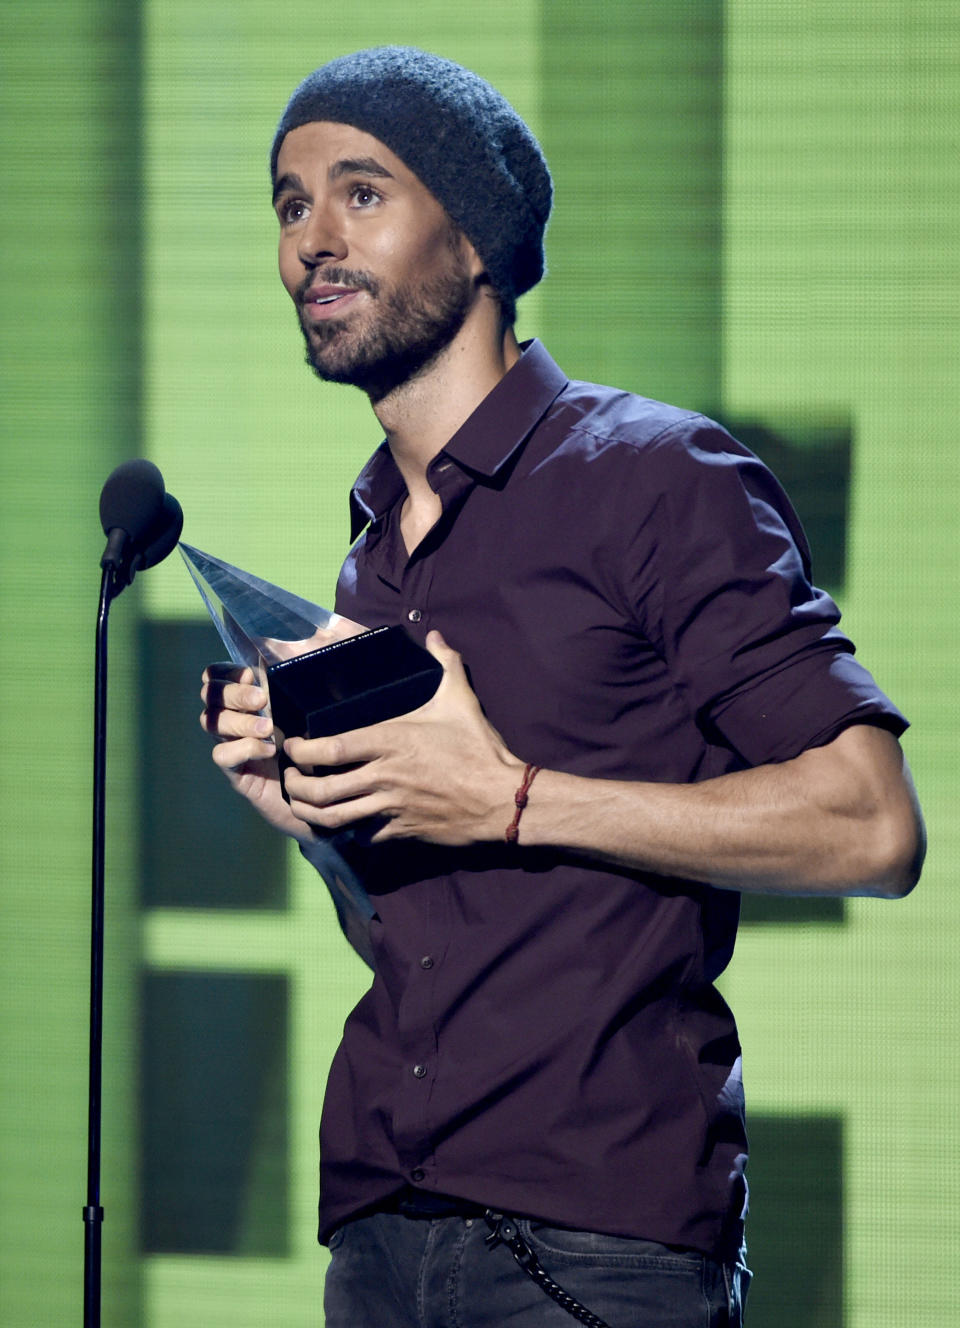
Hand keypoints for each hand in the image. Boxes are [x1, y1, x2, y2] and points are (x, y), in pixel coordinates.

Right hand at [200, 662, 317, 842]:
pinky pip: (221, 754)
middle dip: (234, 693)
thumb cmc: (319, 745)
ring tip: (269, 727)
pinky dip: (244, 748)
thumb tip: (305, 645)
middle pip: (210, 695)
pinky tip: (269, 750)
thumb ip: (301, 683)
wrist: (324, 792)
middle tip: (262, 699)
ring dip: (240, 720)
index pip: (217, 675)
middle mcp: (235, 717)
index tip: (252, 674)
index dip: (226, 672)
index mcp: (248, 697)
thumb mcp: (312, 708)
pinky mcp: (235, 771)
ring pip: (211, 721)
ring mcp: (232, 744)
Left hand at [282, 632, 524, 844]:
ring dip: (311, 813)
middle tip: (290, 780)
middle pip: (322, 789)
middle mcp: (384, 776)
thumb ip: (446, 664)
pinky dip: (349, 832)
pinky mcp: (402, 830)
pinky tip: (346, 825)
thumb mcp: (460, 700)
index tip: (293, 746)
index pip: (330, 748)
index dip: (302, 750)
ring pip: (335, 818)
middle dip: (296, 787)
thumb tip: (436, 635)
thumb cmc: (478, 748)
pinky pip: (363, 836)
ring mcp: (391, 806)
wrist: (502, 798)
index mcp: (391, 741)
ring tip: (303, 804)